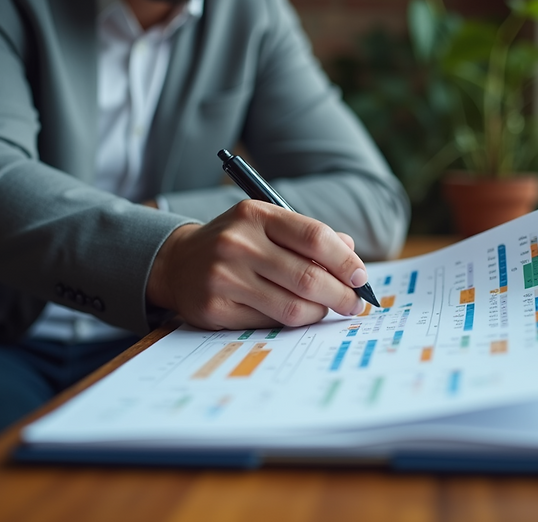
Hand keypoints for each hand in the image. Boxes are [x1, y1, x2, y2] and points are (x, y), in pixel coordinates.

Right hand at [147, 200, 367, 329]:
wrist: (177, 263)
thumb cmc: (236, 243)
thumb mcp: (267, 225)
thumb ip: (308, 236)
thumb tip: (351, 254)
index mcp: (256, 215)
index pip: (315, 237)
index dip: (345, 261)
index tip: (360, 278)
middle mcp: (238, 243)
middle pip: (309, 277)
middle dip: (341, 295)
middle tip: (354, 304)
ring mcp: (224, 277)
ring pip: (293, 306)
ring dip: (319, 312)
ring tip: (327, 309)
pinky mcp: (216, 308)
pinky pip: (270, 323)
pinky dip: (292, 323)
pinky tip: (297, 315)